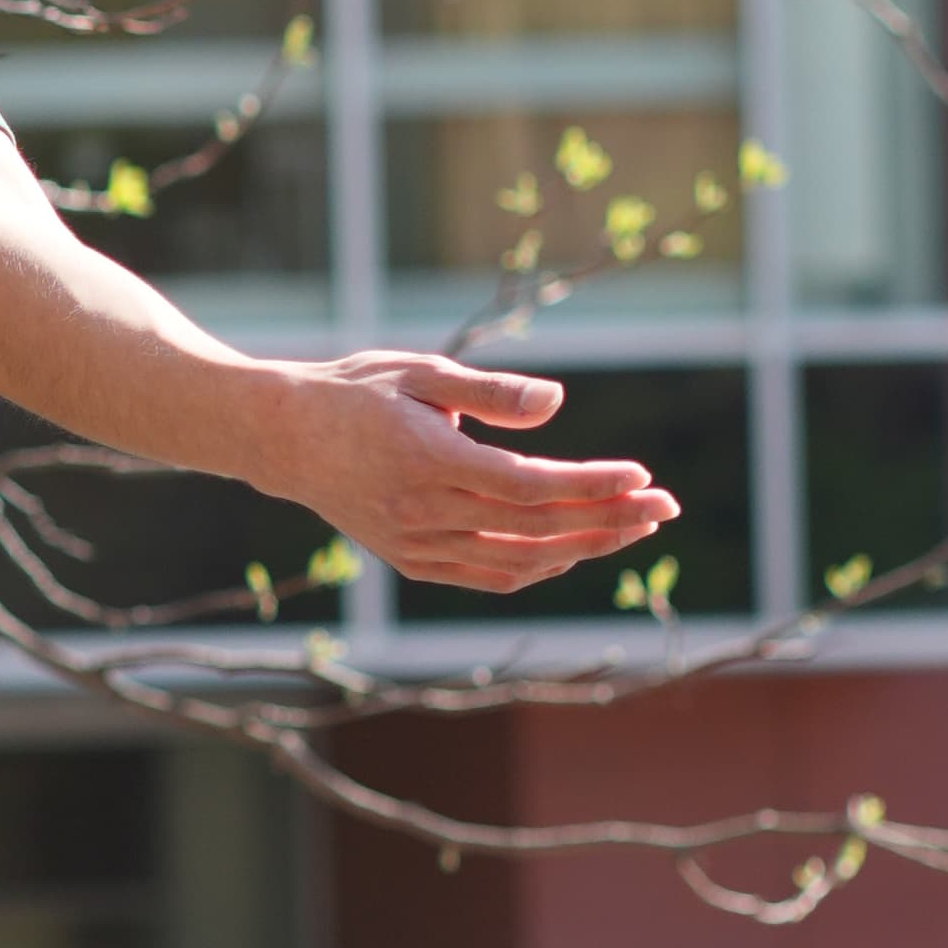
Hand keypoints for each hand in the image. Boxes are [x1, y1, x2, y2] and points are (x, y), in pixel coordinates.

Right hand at [261, 353, 676, 592]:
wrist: (282, 438)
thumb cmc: (356, 392)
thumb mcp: (420, 372)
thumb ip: (489, 393)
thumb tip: (557, 403)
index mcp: (428, 460)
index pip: (530, 484)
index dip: (591, 485)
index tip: (642, 475)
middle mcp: (424, 511)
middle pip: (536, 529)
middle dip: (609, 519)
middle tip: (665, 507)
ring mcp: (417, 543)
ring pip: (518, 561)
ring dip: (584, 547)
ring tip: (634, 528)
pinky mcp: (411, 560)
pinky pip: (488, 575)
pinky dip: (537, 567)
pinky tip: (572, 548)